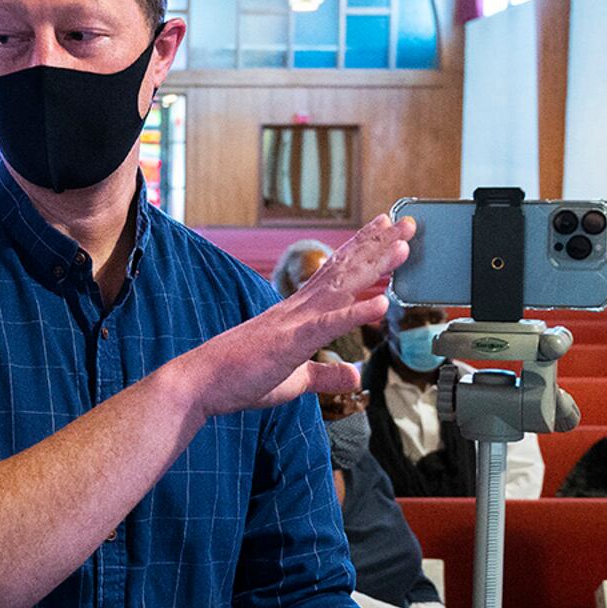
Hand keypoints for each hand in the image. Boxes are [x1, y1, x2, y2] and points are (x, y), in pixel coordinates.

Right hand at [173, 215, 413, 418]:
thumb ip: (324, 375)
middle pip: (344, 271)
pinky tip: (380, 303)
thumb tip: (353, 377)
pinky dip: (355, 313)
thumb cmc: (236, 378)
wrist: (199, 384)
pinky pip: (327, 326)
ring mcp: (292, 323)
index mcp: (296, 315)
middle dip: (378, 246)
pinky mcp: (289, 343)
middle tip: (408, 223)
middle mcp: (296, 310)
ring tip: (403, 247)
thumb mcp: (293, 381)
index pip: (335, 276)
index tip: (384, 231)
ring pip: (340, 288)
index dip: (362, 253)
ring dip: (373, 266)